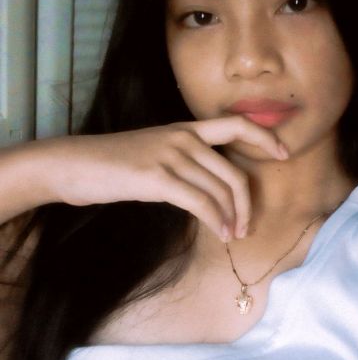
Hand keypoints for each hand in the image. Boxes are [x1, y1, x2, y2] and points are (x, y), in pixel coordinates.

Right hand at [36, 116, 288, 240]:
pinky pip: (201, 202)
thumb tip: (212, 194)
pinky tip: (220, 233)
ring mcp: (171, 155)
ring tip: (233, 235)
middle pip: (233, 173)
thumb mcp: (156, 153)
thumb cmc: (115, 163)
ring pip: (220, 191)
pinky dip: (216, 221)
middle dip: (247, 203)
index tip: (283, 153)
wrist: (74, 164)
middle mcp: (184, 137)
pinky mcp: (157, 177)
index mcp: (186, 129)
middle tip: (247, 227)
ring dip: (232, 218)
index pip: (236, 124)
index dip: (265, 136)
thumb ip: (186, 165)